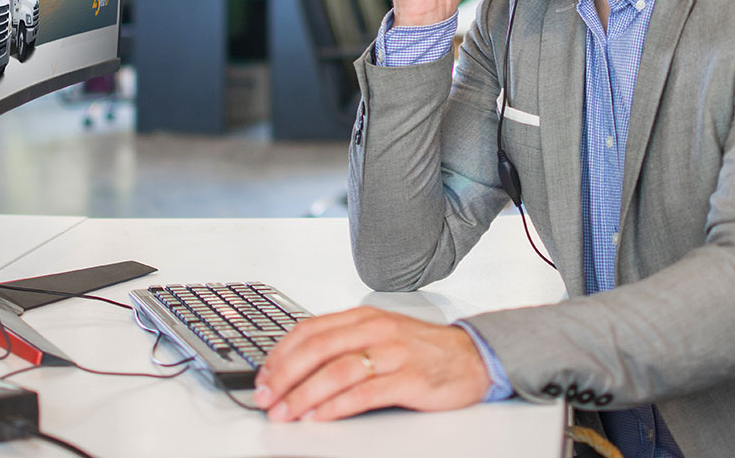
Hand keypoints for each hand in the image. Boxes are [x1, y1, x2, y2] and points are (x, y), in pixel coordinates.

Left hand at [253, 306, 490, 421]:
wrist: (472, 356)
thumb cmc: (422, 349)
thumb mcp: (381, 334)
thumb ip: (346, 343)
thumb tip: (299, 366)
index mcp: (364, 316)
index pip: (311, 329)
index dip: (281, 353)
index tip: (263, 376)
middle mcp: (376, 329)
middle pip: (318, 348)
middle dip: (284, 375)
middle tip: (265, 398)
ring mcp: (393, 352)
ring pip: (336, 370)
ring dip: (304, 394)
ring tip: (285, 413)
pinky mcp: (408, 378)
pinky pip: (364, 392)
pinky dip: (336, 406)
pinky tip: (320, 416)